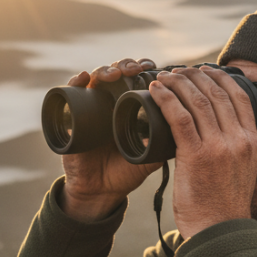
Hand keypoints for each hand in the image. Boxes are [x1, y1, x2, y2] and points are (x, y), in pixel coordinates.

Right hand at [61, 58, 161, 221]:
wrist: (100, 190)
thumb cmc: (125, 172)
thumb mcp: (150, 157)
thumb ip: (166, 144)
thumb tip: (186, 128)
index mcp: (130, 108)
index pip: (137, 80)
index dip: (145, 70)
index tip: (157, 68)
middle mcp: (110, 103)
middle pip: (118, 73)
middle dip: (127, 65)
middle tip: (136, 68)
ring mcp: (90, 107)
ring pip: (97, 78)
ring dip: (106, 70)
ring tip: (115, 73)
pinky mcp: (71, 117)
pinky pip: (70, 93)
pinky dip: (76, 82)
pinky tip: (84, 78)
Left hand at [148, 65, 256, 238]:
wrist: (219, 232)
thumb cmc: (224, 207)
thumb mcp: (242, 173)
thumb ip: (234, 151)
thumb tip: (217, 135)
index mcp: (252, 142)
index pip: (240, 97)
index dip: (220, 78)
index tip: (205, 71)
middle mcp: (239, 140)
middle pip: (217, 94)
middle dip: (195, 76)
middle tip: (179, 71)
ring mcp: (218, 147)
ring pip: (196, 101)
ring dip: (178, 83)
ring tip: (164, 76)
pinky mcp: (196, 155)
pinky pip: (178, 117)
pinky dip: (166, 98)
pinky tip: (156, 90)